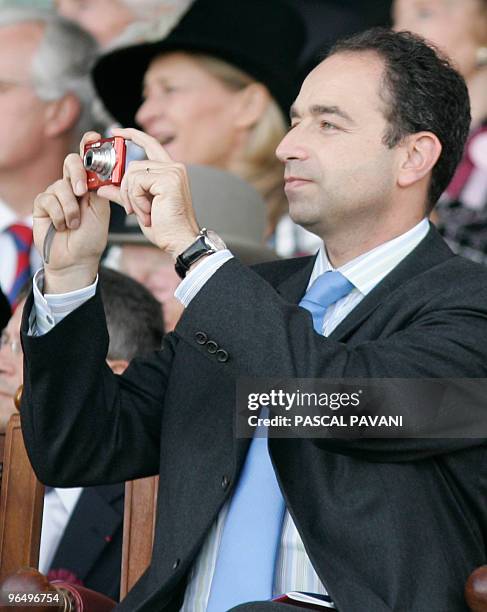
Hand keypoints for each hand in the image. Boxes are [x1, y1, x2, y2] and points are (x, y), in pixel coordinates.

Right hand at [33, 132, 110, 291]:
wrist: (76, 260)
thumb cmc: (90, 239)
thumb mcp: (101, 213)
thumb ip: (99, 190)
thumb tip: (98, 170)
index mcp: (91, 186)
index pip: (89, 160)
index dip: (89, 146)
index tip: (93, 137)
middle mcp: (73, 186)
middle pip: (72, 163)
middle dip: (77, 174)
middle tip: (81, 192)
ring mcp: (57, 193)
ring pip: (61, 185)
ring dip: (70, 209)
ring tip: (74, 224)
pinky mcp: (43, 203)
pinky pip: (48, 199)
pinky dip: (59, 215)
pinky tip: (62, 225)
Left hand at [97, 128, 199, 257]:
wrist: (179, 241)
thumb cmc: (166, 227)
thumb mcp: (139, 207)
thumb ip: (123, 193)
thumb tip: (104, 187)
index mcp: (170, 171)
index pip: (149, 144)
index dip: (131, 135)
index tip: (115, 132)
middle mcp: (174, 168)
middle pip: (134, 165)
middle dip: (125, 187)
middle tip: (131, 207)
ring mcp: (173, 172)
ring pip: (133, 174)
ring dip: (131, 197)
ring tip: (143, 213)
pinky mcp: (168, 180)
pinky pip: (137, 182)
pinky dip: (136, 200)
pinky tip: (147, 212)